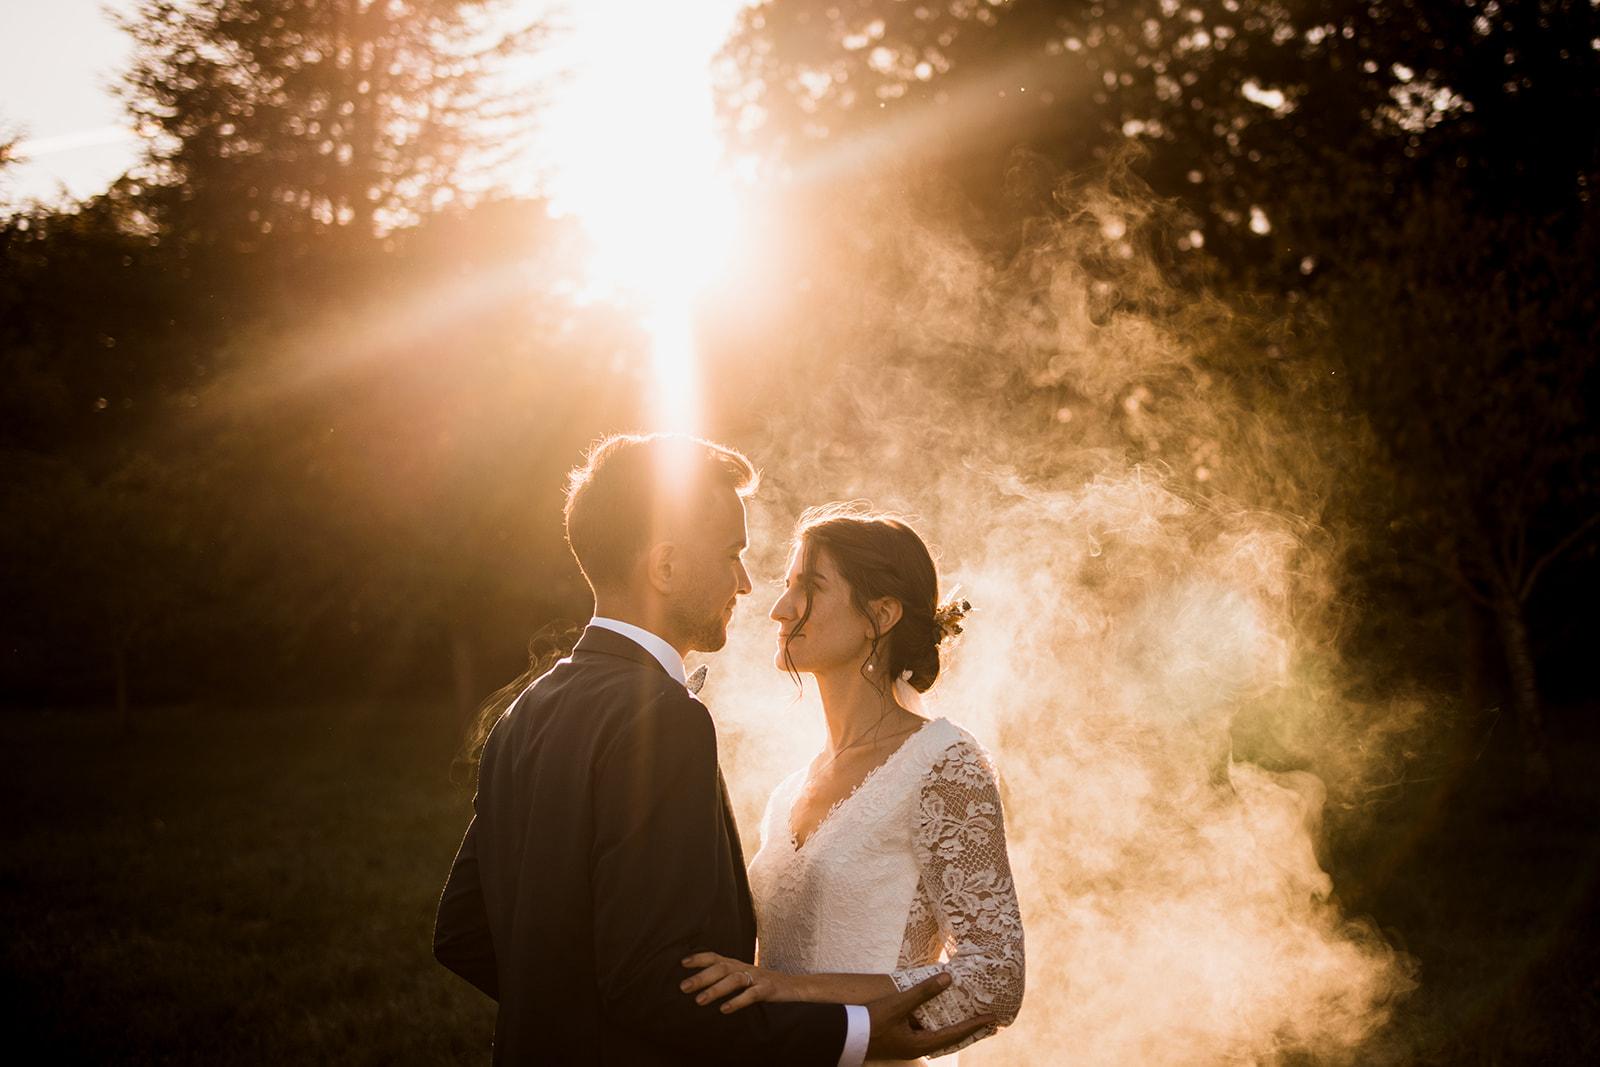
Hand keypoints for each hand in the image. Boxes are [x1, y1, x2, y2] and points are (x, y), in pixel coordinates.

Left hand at [680, 952, 797, 1013]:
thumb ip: (725, 977)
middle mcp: (744, 968)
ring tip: (699, 1000)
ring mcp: (757, 978)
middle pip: (721, 968)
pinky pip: (751, 994)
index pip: (716, 957)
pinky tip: (725, 1009)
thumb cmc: (762, 982)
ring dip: (715, 989)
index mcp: (737, 964)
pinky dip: (737, 1001)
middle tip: (684, 987)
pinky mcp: (767, 989)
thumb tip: (699, 984)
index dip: (700, 958)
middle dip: (701, 977)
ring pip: (734, 980)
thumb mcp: (742, 976)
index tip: (682, 963)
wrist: (793, 986)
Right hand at [865, 972, 996, 1060]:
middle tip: (986, 1020)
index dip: (974, 1025)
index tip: (992, 1019)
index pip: (954, 1034)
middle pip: (949, 1038)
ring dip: (950, 1023)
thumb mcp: (899, 1004)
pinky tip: (935, 1010)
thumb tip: (948, 978)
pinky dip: (934, 1020)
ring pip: (936, 1033)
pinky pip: (923, 1029)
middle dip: (967, 1028)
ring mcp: (907, 1044)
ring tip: (965, 1013)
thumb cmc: (872, 1022)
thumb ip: (923, 992)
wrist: (844, 1035)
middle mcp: (916, 1047)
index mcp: (920, 1045)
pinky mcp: (899, 1038)